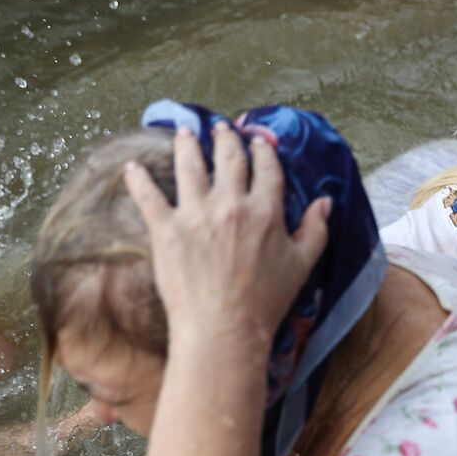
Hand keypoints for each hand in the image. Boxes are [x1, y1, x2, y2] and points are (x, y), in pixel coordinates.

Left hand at [123, 123, 329, 349]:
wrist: (224, 327)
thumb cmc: (267, 300)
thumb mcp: (302, 265)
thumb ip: (315, 230)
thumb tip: (325, 202)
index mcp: (266, 211)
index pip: (266, 168)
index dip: (263, 150)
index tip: (258, 141)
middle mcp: (231, 204)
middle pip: (228, 159)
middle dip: (225, 138)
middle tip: (220, 128)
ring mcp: (195, 214)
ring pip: (189, 166)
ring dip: (186, 145)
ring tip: (184, 132)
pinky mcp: (165, 229)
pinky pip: (148, 196)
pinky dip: (137, 179)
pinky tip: (130, 166)